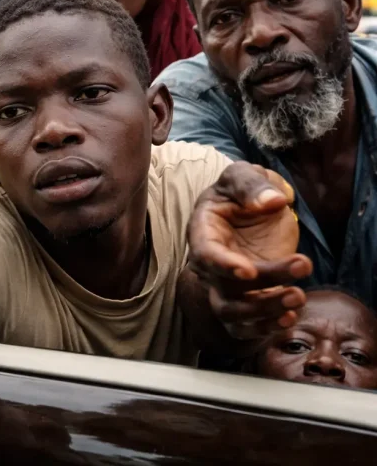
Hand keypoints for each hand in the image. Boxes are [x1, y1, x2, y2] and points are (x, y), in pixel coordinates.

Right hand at [188, 162, 312, 339]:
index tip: (249, 271)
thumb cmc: (242, 192)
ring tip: (298, 296)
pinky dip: (265, 328)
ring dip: (265, 311)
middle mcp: (209, 264)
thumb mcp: (243, 175)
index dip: (223, 266)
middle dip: (260, 287)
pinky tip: (290, 317)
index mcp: (202, 232)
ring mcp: (225, 285)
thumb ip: (252, 185)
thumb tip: (273, 202)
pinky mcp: (244, 299)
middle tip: (302, 265)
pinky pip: (245, 326)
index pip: (204, 255)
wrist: (252, 210)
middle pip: (224, 288)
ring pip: (232, 313)